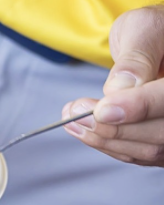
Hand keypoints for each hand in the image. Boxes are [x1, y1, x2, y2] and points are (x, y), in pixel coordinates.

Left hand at [62, 5, 163, 166]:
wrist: (157, 44)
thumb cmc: (152, 32)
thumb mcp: (143, 28)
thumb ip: (135, 56)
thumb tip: (118, 89)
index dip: (137, 108)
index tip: (102, 110)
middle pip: (159, 133)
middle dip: (112, 128)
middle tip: (76, 113)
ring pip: (148, 149)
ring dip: (104, 140)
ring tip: (72, 120)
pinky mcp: (161, 140)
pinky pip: (139, 153)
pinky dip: (108, 145)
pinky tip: (83, 131)